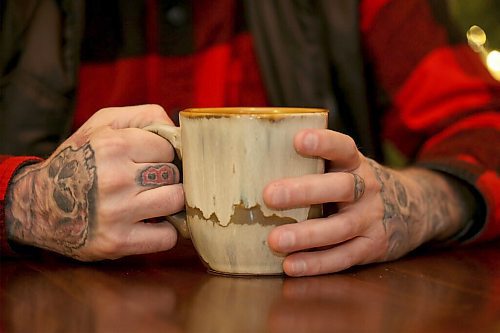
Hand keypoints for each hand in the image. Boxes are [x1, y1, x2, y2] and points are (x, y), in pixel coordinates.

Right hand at [5, 105, 183, 259]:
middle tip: (146, 182)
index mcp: (111, 146)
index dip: (161, 155)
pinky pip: (167, 237)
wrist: (36, 206)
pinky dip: (164, 233)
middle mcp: (113, 178)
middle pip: (173, 175)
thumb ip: (145, 117)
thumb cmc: (79, 160)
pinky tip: (148, 224)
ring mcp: (116, 213)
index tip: (146, 161)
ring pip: (176, 201)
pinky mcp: (117, 243)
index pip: (169, 148)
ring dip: (168, 203)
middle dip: (164, 178)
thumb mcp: (103, 124)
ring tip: (151, 201)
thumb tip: (181, 133)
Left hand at [264, 129, 469, 275]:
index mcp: (355, 163)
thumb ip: (314, 164)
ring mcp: (372, 219)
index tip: (298, 140)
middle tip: (269, 195)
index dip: (323, 143)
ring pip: (340, 227)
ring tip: (275, 240)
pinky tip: (290, 265)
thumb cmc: (358, 184)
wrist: (413, 208)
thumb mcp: (344, 167)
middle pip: (341, 187)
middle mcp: (367, 188)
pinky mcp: (372, 247)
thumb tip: (253, 160)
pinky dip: (317, 263)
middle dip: (304, 191)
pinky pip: (343, 257)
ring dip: (307, 235)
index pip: (343, 147)